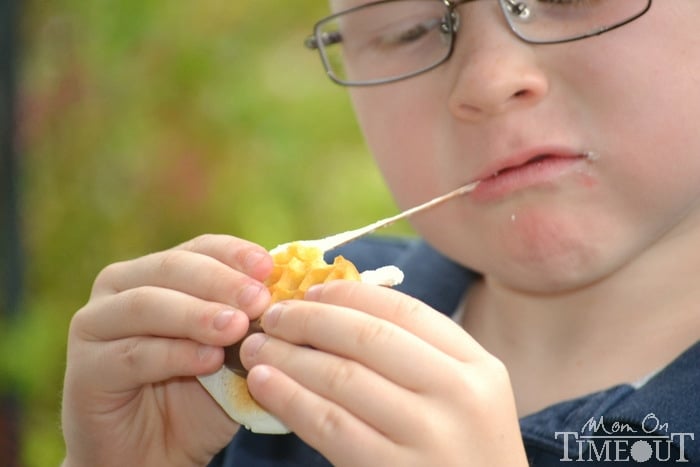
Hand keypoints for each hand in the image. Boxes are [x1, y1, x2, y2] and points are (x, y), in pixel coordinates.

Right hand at [61, 235, 271, 466]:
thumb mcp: (233, 353)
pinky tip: (210, 360)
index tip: (268, 267)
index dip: (233, 253)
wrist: (157, 454)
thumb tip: (290, 291)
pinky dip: (175, 354)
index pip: (198, 248)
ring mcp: (95, 324)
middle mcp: (120, 288)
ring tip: (237, 327)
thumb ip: (250, 321)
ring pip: (147, 305)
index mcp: (157, 273)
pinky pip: (133, 354)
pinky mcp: (85, 368)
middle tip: (258, 300)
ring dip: (197, 314)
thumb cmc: (199, 396)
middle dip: (220, 282)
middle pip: (172, 268)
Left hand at [240, 281, 527, 466]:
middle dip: (310, 319)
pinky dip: (290, 398)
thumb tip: (335, 309)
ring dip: (289, 356)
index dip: (349, 295)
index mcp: (478, 366)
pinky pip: (330, 425)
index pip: (405, 311)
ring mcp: (429, 437)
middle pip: (369, 336)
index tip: (311, 291)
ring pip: (342, 377)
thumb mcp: (460, 398)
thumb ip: (416, 356)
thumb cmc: (460, 453)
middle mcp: (460, 395)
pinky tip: (264, 384)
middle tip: (273, 315)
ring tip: (257, 347)